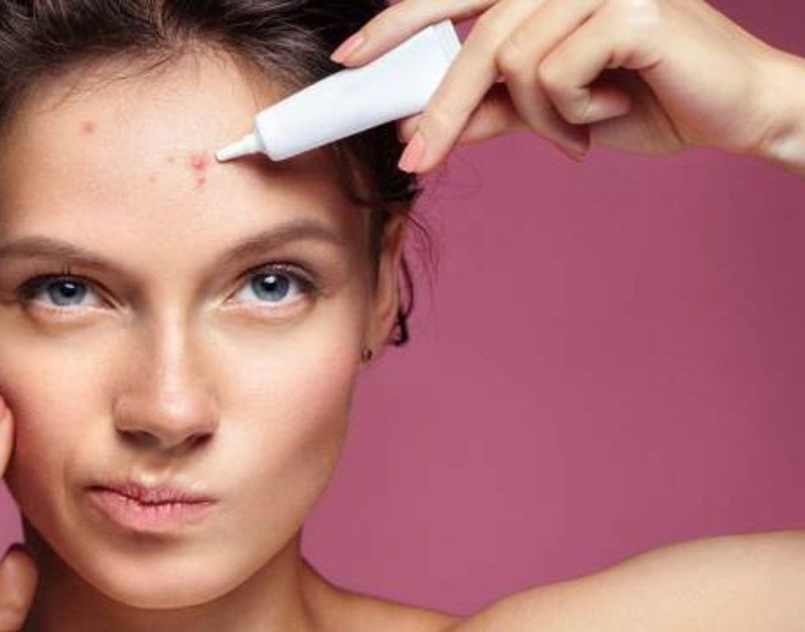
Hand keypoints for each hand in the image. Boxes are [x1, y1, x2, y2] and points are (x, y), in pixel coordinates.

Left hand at [332, 0, 799, 171]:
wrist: (734, 112)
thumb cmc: (645, 100)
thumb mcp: (550, 109)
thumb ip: (490, 108)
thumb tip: (418, 125)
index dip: (400, 22)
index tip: (350, 59)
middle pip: (476, 38)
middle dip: (441, 109)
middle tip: (414, 162)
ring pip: (513, 64)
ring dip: (539, 118)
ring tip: (580, 130)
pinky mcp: (630, 5)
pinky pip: (554, 74)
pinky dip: (571, 114)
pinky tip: (610, 112)